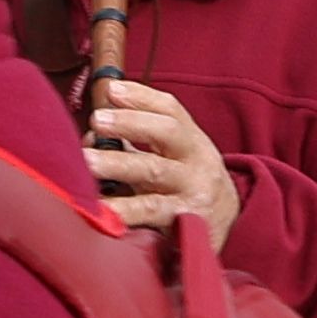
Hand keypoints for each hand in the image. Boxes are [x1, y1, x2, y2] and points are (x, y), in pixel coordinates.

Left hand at [78, 79, 237, 238]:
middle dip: (130, 122)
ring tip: (87, 161)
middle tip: (96, 120)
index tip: (111, 89)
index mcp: (192, 142)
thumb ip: (136, 144)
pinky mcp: (182, 222)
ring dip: (117, 164)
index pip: (170, 110)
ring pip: (154, 171)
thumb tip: (91, 135)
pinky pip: (149, 212)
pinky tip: (99, 207)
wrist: (228, 228)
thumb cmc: (187, 189)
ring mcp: (191, 192)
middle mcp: (195, 162)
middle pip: (167, 132)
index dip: (141, 97)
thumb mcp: (173, 161)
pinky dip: (123, 209)